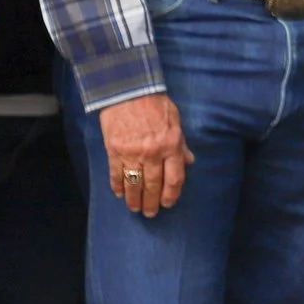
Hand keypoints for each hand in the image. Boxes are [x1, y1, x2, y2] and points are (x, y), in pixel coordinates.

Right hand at [97, 92, 194, 217]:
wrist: (129, 89)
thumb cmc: (156, 103)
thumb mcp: (175, 121)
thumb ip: (182, 144)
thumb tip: (189, 161)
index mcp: (171, 145)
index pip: (174, 178)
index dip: (172, 194)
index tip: (168, 203)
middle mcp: (153, 153)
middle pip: (153, 185)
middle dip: (152, 202)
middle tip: (150, 213)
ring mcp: (132, 153)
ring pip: (134, 184)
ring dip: (134, 199)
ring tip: (134, 208)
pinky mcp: (114, 151)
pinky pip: (116, 174)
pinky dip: (117, 186)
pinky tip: (119, 194)